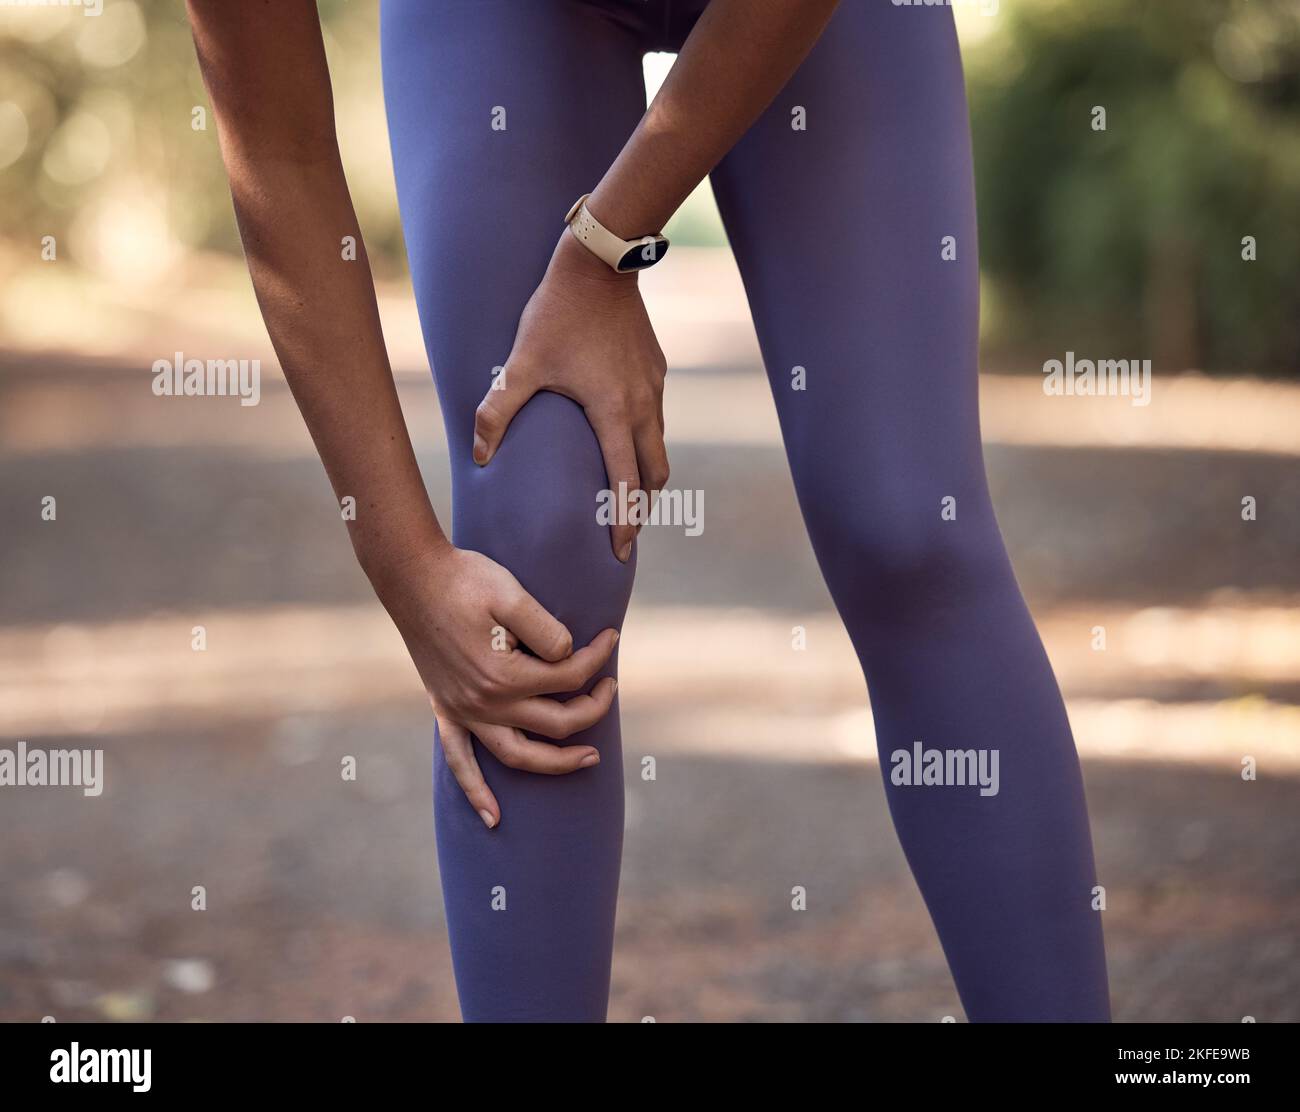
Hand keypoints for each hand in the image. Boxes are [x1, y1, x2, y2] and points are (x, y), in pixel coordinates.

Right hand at [373, 540, 619, 828]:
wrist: (412, 577)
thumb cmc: (464, 580)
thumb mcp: (511, 593)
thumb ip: (546, 629)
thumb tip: (568, 655)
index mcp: (506, 674)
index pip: (570, 677)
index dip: (597, 658)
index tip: (612, 637)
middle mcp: (486, 703)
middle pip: (557, 723)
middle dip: (593, 708)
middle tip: (611, 688)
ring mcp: (465, 711)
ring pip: (519, 756)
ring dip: (557, 762)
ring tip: (589, 758)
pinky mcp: (447, 710)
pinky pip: (460, 762)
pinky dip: (476, 792)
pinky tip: (494, 817)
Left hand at [473, 230, 669, 561]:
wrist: (601, 264)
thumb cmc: (558, 314)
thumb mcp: (521, 363)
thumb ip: (497, 412)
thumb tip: (478, 456)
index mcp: (613, 413)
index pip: (625, 483)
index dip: (624, 522)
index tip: (622, 551)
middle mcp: (643, 406)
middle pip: (655, 473)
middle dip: (643, 505)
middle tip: (627, 529)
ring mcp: (654, 387)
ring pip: (660, 445)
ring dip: (648, 474)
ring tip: (629, 491)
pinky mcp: (657, 369)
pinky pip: (656, 415)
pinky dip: (647, 438)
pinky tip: (626, 435)